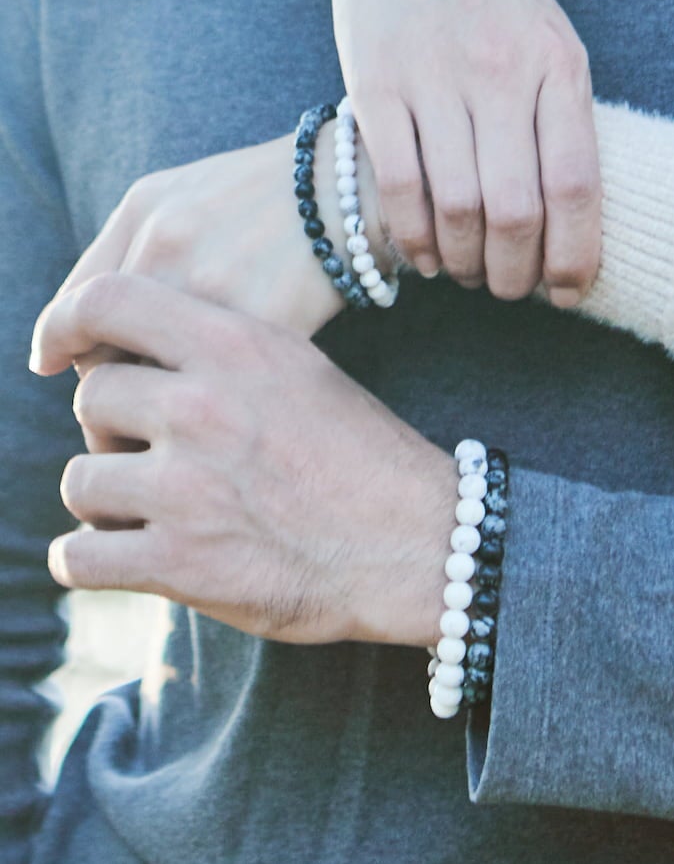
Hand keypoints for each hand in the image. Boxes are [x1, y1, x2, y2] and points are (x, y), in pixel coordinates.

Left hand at [30, 274, 453, 646]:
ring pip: (80, 480)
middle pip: (94, 397)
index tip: (67, 350)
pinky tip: (126, 554)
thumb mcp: (303, 371)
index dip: (74, 324)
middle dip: (113, 428)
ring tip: (152, 507)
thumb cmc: (363, 455)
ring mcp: (187, 488)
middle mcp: (204, 407)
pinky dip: (91, 561)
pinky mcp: (178, 562)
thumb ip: (223, 352)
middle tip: (152, 451)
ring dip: (107, 499)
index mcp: (238, 347)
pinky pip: (78, 558)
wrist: (416, 541)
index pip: (109, 301)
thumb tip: (135, 350)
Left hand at [54, 129, 371, 390]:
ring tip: (188, 428)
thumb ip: (99, 266)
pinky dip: (218, 417)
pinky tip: (234, 417)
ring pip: (164, 394)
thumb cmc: (254, 191)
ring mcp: (228, 300)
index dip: (88, 367)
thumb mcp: (163, 198)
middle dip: (123, 404)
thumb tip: (44, 361)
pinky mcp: (276, 334)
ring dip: (165, 421)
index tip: (109, 386)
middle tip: (149, 418)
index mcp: (147, 228)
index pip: (78, 331)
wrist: (356, 186)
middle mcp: (178, 261)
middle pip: (115, 369)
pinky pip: (224, 397)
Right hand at [323, 0, 600, 304]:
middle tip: (506, 290)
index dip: (576, 256)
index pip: (577, 186)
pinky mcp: (375, 80)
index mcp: (559, 66)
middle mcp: (503, 73)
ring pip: (455, 207)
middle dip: (513, 275)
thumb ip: (560, 115)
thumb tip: (565, 218)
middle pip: (515, 212)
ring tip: (463, 272)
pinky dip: (410, 234)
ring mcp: (436, 76)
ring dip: (460, 262)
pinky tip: (419, 250)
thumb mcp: (552, 37)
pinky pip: (396, 183)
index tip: (570, 293)